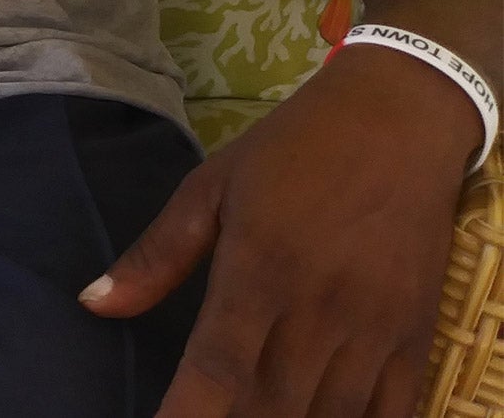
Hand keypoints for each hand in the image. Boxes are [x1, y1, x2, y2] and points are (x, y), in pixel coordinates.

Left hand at [83, 42, 482, 416]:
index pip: (217, 370)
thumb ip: (156, 256)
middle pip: (272, 406)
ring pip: (330, 417)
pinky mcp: (415, 337)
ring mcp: (374, 330)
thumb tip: (93, 303)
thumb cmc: (293, 150)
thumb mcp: (211, 189)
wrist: (398, 120)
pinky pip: (396, 412)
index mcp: (259, 271)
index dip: (187, 416)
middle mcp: (319, 310)